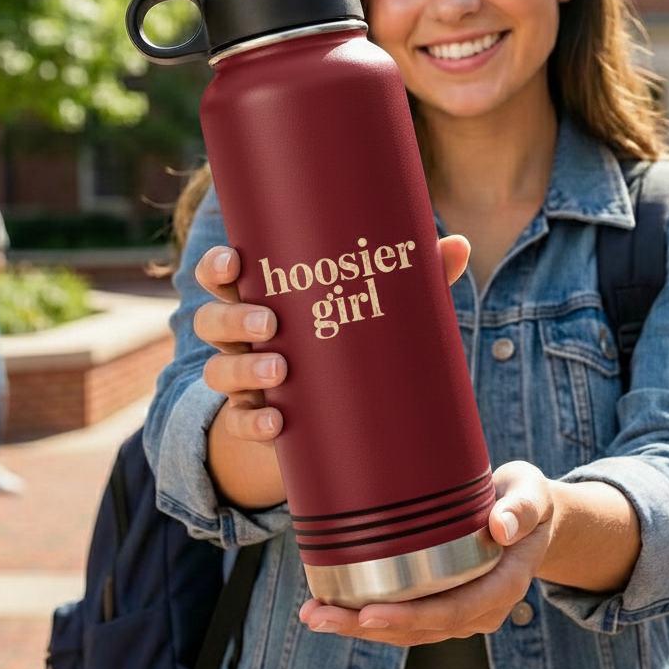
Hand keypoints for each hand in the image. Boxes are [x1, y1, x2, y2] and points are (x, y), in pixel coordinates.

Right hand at [199, 235, 471, 509]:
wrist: (334, 417)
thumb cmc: (351, 342)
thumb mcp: (379, 309)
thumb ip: (414, 276)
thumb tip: (457, 245)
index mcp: (264, 298)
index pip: (222, 276)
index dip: (216, 266)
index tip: (233, 260)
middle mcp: (244, 338)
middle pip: (211, 320)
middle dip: (233, 319)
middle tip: (269, 324)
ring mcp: (245, 381)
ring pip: (218, 370)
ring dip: (242, 370)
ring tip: (278, 372)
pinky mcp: (255, 421)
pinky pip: (238, 423)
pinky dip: (253, 423)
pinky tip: (276, 422)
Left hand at [298, 460, 553, 645]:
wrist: (530, 516)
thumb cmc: (527, 501)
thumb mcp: (531, 494)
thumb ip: (521, 508)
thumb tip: (500, 527)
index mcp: (503, 586)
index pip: (453, 611)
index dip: (410, 617)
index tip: (369, 613)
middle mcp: (480, 608)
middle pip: (420, 629)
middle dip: (366, 627)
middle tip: (319, 615)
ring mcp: (460, 610)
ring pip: (407, 631)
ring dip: (358, 627)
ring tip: (313, 614)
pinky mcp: (442, 602)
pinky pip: (405, 618)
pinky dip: (368, 616)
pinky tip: (333, 607)